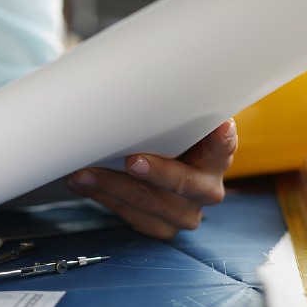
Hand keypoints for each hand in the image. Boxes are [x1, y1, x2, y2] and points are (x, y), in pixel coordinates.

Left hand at [65, 119, 237, 239]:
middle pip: (184, 183)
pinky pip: (130, 215)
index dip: (221, 139)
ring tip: (85, 173)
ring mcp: (184, 212)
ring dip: (113, 187)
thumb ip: (167, 114)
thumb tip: (136, 79)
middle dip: (157, 172)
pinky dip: (102, 197)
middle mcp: (206, 188)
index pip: (224, 145)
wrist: (155, 174)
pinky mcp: (160, 227)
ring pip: (150, 203)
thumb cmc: (164, 141)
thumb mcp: (171, 126)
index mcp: (216, 156)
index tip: (219, 126)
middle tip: (132, 161)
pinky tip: (82, 184)